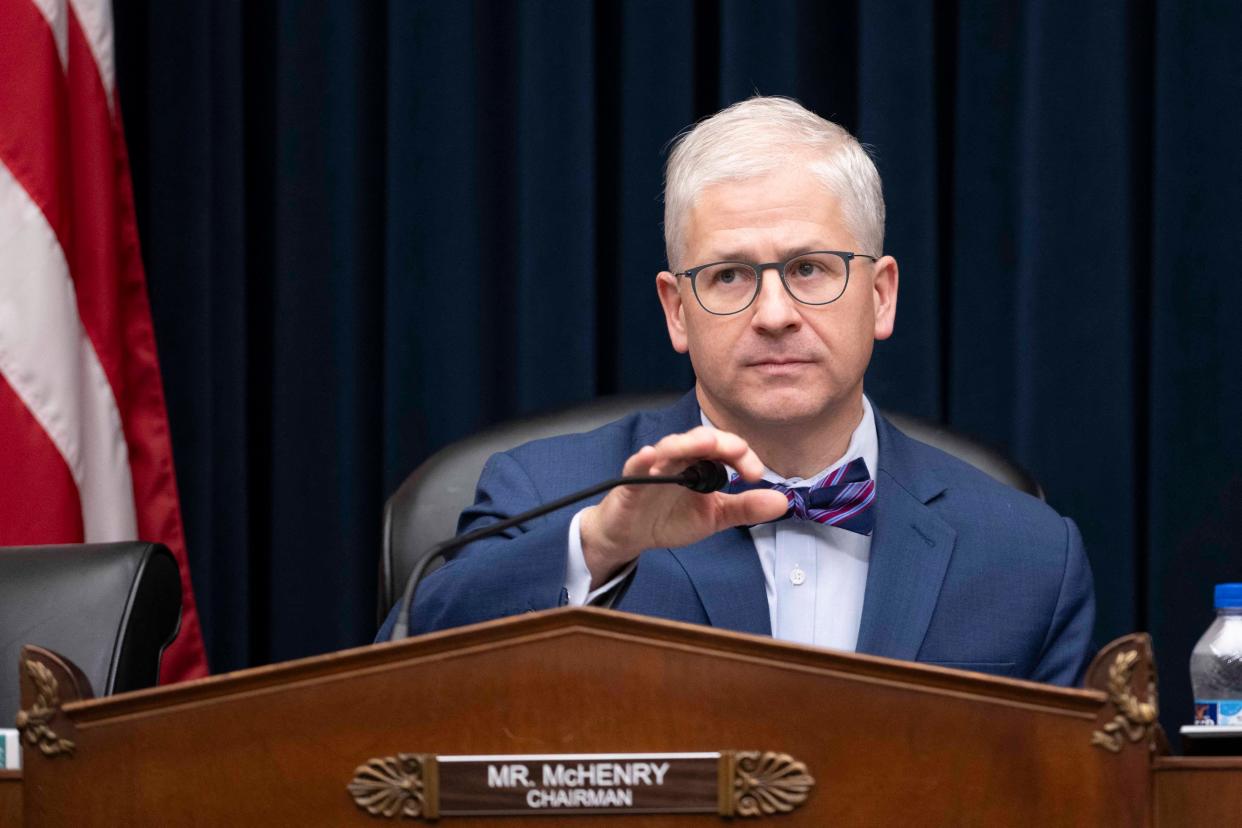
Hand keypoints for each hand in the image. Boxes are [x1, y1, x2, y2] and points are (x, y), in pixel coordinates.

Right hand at [578, 427, 788, 586]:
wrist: (630, 535)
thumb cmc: (669, 518)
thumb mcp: (715, 516)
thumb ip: (746, 508)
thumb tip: (782, 501)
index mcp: (699, 464)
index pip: (725, 449)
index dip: (743, 456)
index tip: (756, 476)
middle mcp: (678, 460)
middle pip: (700, 440)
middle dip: (723, 443)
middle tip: (740, 455)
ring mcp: (653, 469)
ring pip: (670, 447)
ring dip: (688, 443)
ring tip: (705, 443)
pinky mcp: (630, 484)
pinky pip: (635, 467)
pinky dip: (643, 460)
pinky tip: (651, 455)